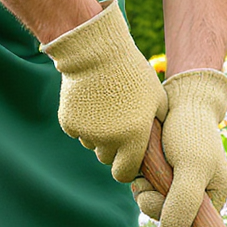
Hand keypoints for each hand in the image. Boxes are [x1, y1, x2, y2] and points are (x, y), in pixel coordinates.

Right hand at [40, 0, 166, 181]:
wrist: (97, 52)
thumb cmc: (133, 74)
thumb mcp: (157, 98)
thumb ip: (158, 127)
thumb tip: (158, 148)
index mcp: (134, 137)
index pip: (124, 173)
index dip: (126, 168)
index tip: (128, 158)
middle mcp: (109, 139)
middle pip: (107, 159)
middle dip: (113, 149)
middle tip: (118, 125)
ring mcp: (86, 132)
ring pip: (92, 145)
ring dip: (98, 135)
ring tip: (106, 108)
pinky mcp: (68, 123)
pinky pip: (78, 132)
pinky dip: (83, 123)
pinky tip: (91, 102)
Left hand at [130, 70, 226, 226]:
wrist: (179, 100)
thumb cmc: (191, 131)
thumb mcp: (192, 168)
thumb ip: (183, 204)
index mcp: (214, 197)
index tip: (164, 208)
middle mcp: (196, 195)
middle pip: (169, 222)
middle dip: (155, 205)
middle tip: (151, 184)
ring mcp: (175, 186)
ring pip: (153, 206)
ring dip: (144, 192)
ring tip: (147, 170)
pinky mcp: (159, 175)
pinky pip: (144, 191)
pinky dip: (139, 181)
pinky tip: (142, 166)